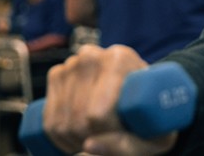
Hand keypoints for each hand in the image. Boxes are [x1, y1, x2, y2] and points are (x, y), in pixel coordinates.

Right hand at [43, 44, 177, 154]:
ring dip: (75, 141)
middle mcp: (92, 56)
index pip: (99, 112)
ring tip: (98, 137)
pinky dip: (59, 137)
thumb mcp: (155, 135)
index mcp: (120, 60)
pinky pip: (48, 119)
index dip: (108, 134)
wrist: (142, 91)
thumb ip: (127, 145)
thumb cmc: (152, 114)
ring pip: (60, 122)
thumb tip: (88, 146)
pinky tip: (79, 135)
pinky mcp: (57, 75)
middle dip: (91, 139)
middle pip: (78, 118)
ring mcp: (71, 64)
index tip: (123, 135)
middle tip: (109, 139)